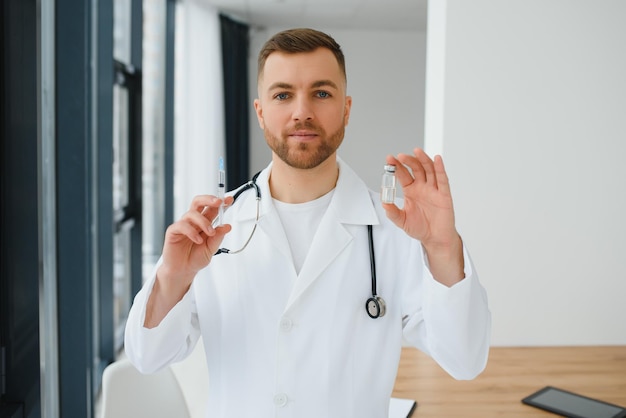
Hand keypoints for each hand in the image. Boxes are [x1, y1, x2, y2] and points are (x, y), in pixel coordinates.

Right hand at [160, 194, 233, 284]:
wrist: (183, 271)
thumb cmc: (195, 258)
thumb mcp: (211, 248)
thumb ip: (218, 237)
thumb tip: (227, 226)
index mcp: (204, 223)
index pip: (212, 208)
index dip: (221, 202)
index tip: (229, 200)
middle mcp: (194, 221)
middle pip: (199, 202)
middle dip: (209, 199)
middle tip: (218, 202)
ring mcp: (183, 225)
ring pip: (192, 213)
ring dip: (204, 222)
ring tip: (210, 233)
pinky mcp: (173, 231)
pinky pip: (182, 225)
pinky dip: (192, 232)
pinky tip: (198, 240)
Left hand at [383, 148, 463, 284]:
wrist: (434, 239)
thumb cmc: (420, 228)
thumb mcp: (401, 220)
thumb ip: (392, 212)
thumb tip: (384, 203)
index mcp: (411, 190)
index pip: (403, 174)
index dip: (397, 166)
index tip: (389, 159)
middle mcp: (422, 187)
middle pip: (416, 168)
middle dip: (408, 161)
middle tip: (400, 157)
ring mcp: (434, 189)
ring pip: (429, 170)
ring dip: (423, 160)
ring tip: (416, 151)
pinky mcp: (444, 195)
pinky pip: (442, 179)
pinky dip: (440, 168)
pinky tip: (437, 159)